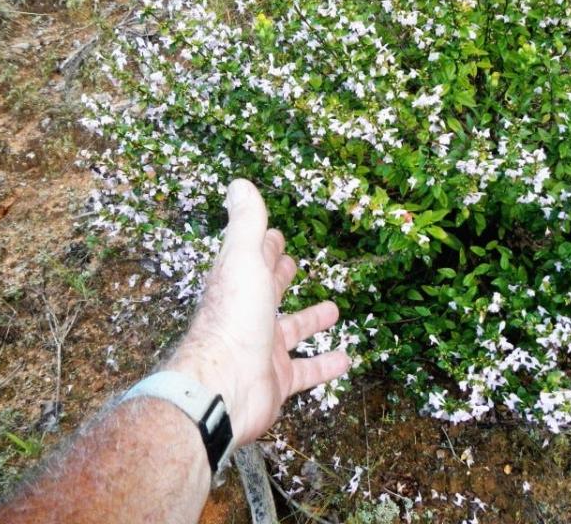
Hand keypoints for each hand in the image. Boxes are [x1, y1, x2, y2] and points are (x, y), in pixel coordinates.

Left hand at [167, 179, 350, 444]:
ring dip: (310, 320)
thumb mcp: (243, 260)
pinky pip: (306, 371)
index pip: (252, 259)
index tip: (274, 235)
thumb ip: (246, 223)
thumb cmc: (233, 320)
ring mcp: (262, 349)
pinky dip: (325, 364)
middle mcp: (248, 316)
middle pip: (267, 292)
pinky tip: (346, 359)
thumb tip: (239, 183)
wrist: (224, 387)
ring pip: (291, 331)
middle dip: (279, 277)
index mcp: (239, 285)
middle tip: (292, 264)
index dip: (263, 245)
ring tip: (333, 310)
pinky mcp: (277, 380)